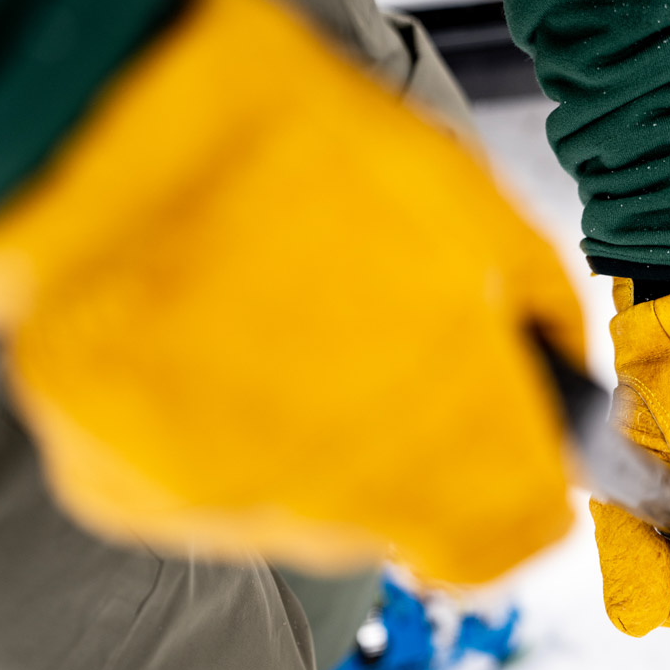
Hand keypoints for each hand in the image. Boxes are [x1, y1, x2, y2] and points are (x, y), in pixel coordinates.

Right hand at [0, 0, 582, 584]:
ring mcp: (234, 511)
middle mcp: (351, 503)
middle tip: (376, 350)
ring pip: (309, 511)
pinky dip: (217, 437)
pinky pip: (205, 489)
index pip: (517, 538)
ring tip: (278, 330)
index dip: (523, 497)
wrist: (111, 131)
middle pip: (412, 521)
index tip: (508, 457)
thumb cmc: (302, 152)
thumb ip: (537, 307)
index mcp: (457, 435)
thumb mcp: (472, 205)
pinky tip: (201, 346)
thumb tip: (558, 366)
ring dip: (318, 446)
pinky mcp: (130, 500)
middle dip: (417, 452)